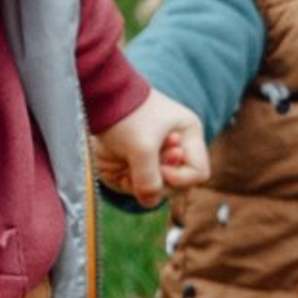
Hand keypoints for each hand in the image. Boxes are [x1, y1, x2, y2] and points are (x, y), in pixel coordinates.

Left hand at [93, 88, 209, 207]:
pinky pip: (142, 180)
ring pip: (158, 184)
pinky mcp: (140, 156)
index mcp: (188, 133)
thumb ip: (149, 180)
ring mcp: (158, 150)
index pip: (198, 173)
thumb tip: (149, 201)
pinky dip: (132, 181)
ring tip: (126, 171)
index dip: (179, 178)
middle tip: (136, 171)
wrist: (99, 96)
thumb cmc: (126, 116)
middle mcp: (178, 143)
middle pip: (178, 183)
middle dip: (157, 182)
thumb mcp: (141, 149)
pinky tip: (121, 172)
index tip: (159, 169)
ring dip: (141, 183)